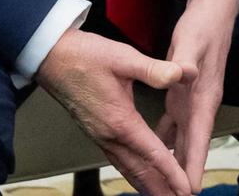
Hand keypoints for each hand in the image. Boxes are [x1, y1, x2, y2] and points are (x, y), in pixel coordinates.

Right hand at [37, 29, 190, 195]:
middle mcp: (109, 135)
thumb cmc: (86, 56)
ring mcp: (100, 136)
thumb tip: (183, 74)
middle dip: (161, 188)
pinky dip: (133, 172)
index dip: (171, 172)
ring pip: (128, 168)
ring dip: (147, 185)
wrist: (52, 58)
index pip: (151, 153)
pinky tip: (140, 175)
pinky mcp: (96, 132)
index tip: (186, 187)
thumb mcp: (124, 57)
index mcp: (120, 121)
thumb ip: (155, 69)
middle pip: (140, 170)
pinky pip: (119, 160)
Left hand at [157, 0, 238, 190]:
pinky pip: (174, 128)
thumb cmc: (203, 26)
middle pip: (192, 147)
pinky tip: (156, 154)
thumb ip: (185, 60)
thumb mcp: (191, 40)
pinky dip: (166, 144)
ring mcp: (193, 102)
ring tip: (164, 185)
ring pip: (183, 141)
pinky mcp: (184, 96)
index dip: (194, 164)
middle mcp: (201, 104)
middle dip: (184, 174)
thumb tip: (185, 74)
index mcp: (203, 95)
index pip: (199, 137)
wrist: (214, 12)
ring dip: (175, 163)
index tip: (189, 189)